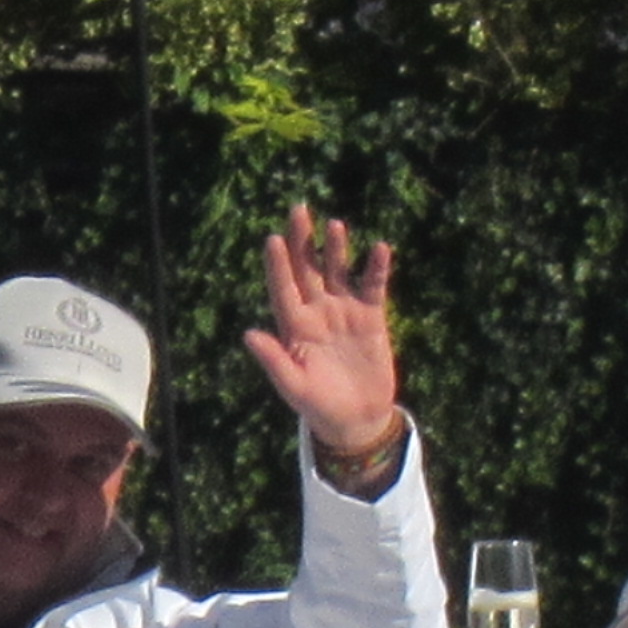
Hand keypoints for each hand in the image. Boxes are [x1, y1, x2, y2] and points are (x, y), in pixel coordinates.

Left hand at [243, 203, 401, 458]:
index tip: (273, 240)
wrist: (356, 418)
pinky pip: (372, 286)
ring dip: (336, 249)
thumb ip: (274, 360)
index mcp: (294, 327)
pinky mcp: (371, 317)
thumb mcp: (294, 386)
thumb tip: (249, 334)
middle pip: (307, 270)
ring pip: (338, 272)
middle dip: (303, 241)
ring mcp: (343, 312)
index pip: (283, 289)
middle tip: (298, 209)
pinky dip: (375, 268)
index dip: (278, 265)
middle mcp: (316, 312)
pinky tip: (379, 248)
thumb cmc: (318, 405)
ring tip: (335, 225)